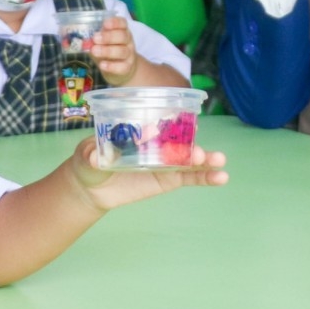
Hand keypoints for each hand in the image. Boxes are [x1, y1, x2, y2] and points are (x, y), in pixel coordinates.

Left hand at [68, 136, 227, 208]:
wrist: (91, 187)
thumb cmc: (89, 161)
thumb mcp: (87, 155)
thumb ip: (94, 155)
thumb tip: (98, 157)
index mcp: (141, 129)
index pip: (160, 122)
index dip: (173, 121)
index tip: (184, 123)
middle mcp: (157, 142)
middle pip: (179, 140)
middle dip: (191, 144)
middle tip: (199, 152)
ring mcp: (165, 161)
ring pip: (188, 159)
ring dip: (205, 160)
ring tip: (219, 161)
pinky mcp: (168, 179)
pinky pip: (189, 177)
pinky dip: (206, 177)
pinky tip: (222, 178)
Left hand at [91, 15, 139, 84]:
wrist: (121, 69)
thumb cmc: (108, 51)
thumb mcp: (101, 42)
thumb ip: (94, 39)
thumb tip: (82, 39)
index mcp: (122, 30)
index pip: (122, 23)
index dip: (115, 22)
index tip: (104, 24)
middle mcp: (127, 41)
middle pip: (122, 36)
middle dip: (108, 37)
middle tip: (95, 38)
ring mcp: (129, 55)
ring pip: (122, 51)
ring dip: (107, 51)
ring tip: (94, 51)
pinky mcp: (127, 68)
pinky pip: (121, 66)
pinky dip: (111, 66)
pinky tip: (102, 64)